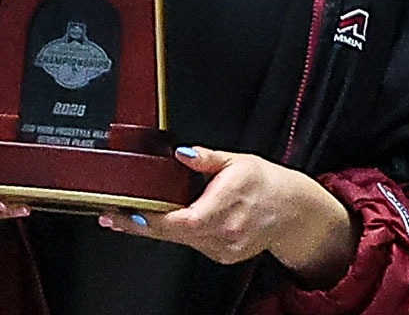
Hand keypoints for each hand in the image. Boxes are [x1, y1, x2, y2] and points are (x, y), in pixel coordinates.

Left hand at [101, 146, 355, 286]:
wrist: (295, 211)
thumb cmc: (268, 183)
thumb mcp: (239, 161)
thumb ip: (206, 158)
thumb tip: (180, 152)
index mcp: (227, 205)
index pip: (181, 219)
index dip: (150, 220)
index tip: (126, 213)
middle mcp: (225, 231)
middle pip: (173, 233)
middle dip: (141, 224)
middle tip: (113, 217)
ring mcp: (224, 247)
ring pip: (181, 240)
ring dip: (158, 228)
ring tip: (133, 216)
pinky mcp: (223, 255)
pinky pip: (193, 244)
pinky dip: (180, 233)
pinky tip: (173, 221)